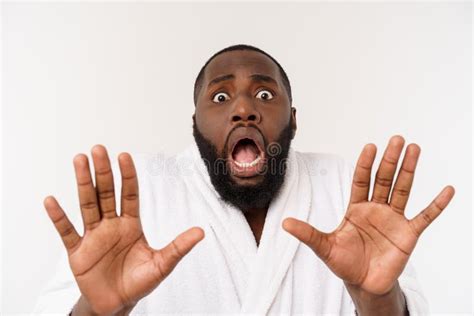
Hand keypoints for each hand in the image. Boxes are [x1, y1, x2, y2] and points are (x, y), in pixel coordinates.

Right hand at [44, 145, 203, 314]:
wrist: (116, 304)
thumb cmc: (138, 282)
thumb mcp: (161, 264)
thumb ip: (178, 247)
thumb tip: (201, 232)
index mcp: (131, 225)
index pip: (130, 195)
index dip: (128, 176)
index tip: (124, 155)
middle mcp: (111, 225)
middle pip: (106, 193)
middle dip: (104, 172)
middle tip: (98, 149)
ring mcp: (93, 236)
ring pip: (87, 205)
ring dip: (83, 183)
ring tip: (79, 161)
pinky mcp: (77, 252)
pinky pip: (66, 232)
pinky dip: (59, 217)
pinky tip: (51, 200)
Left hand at [283, 135, 454, 295]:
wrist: (363, 283)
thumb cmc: (344, 263)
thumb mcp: (324, 247)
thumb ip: (308, 233)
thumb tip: (284, 223)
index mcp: (356, 208)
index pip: (361, 180)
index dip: (365, 164)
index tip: (370, 146)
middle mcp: (376, 208)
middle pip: (384, 179)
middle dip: (390, 160)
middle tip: (397, 139)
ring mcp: (394, 219)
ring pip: (403, 189)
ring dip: (410, 170)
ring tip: (415, 149)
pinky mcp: (409, 234)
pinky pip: (425, 216)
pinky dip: (436, 204)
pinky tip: (447, 190)